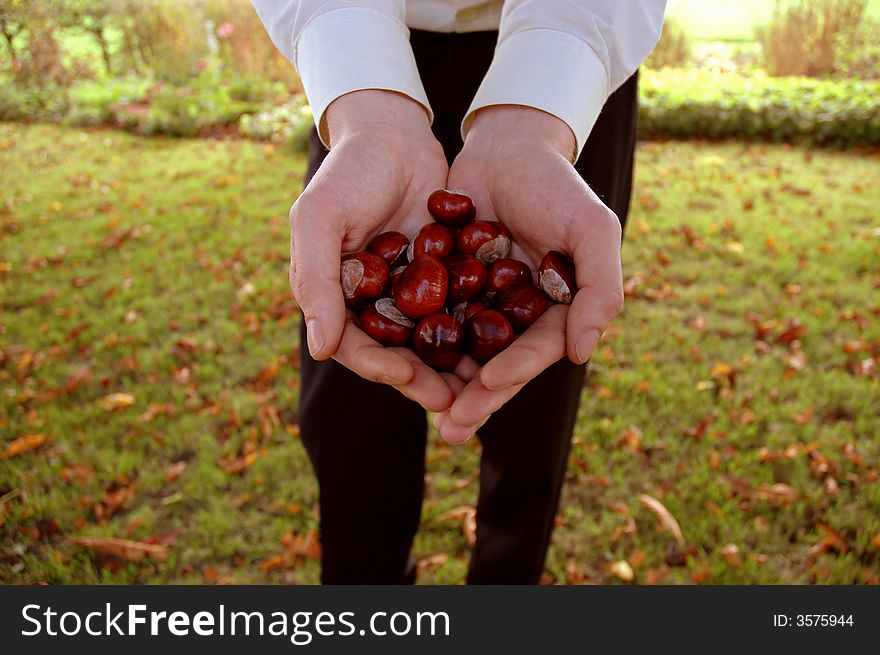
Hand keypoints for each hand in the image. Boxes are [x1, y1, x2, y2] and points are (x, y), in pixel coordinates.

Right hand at [290, 90, 456, 411]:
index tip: (404, 376)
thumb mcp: (320, 220)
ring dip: (451, 366)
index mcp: (339, 298)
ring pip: (431, 340)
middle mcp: (375, 302)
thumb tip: (320, 348)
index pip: (355, 345)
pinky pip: (459, 310)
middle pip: (397, 353)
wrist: (393, 133)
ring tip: (479, 388)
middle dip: (421, 380)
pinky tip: (501, 347)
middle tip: (450, 403)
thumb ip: (318, 283)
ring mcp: (410, 292)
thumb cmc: (347, 174)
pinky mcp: (444, 276)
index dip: (377, 365)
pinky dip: (475, 330)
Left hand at [434, 105, 624, 441]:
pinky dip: (415, 341)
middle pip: (495, 363)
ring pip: (460, 351)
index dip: (515, 371)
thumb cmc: (557, 186)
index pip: (536, 351)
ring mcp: (479, 302)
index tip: (489, 386)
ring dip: (442, 382)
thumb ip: (598, 289)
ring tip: (423, 410)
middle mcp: (516, 314)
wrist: (506, 145)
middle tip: (452, 429)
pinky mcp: (445, 286)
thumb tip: (582, 354)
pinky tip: (394, 361)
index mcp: (554, 310)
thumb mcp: (591, 229)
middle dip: (476, 398)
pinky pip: (429, 319)